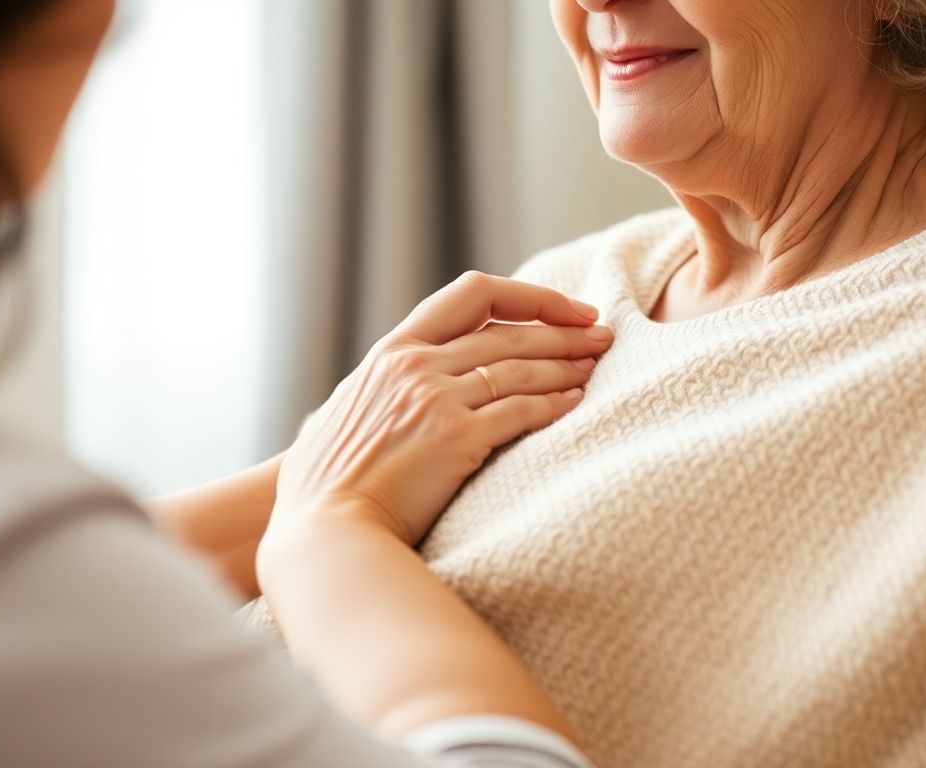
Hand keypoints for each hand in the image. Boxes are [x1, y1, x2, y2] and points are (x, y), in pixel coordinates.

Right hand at [266, 271, 612, 546]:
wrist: (324, 529)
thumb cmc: (328, 483)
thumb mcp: (350, 409)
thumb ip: (384, 385)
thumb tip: (405, 383)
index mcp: (392, 350)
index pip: (473, 294)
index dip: (529, 296)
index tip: (566, 308)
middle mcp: (417, 366)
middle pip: (510, 333)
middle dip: (564, 332)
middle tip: (601, 337)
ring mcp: (437, 401)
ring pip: (522, 369)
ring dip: (568, 366)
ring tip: (596, 367)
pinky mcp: (457, 441)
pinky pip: (521, 412)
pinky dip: (555, 405)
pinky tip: (576, 404)